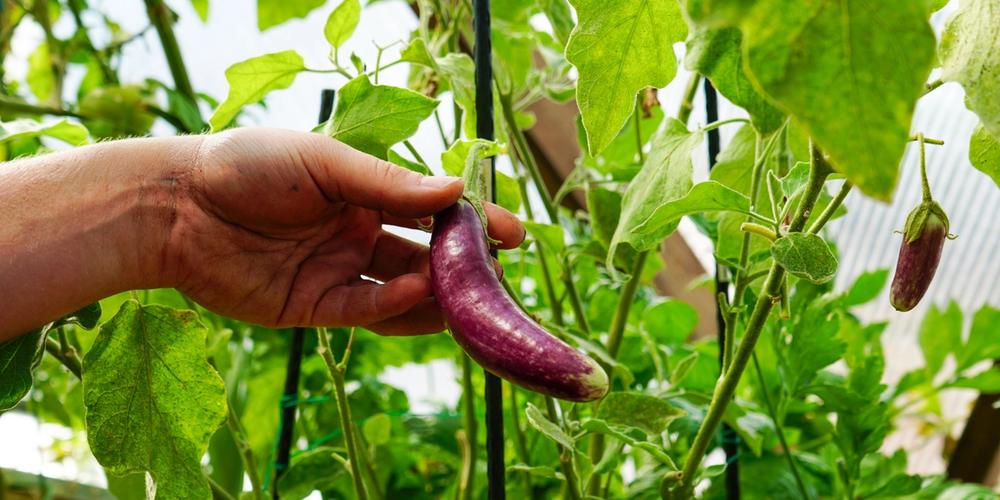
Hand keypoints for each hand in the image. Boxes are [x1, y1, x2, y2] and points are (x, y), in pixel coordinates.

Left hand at [165, 128, 523, 334]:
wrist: (174, 207)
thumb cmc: (247, 167)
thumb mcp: (323, 163)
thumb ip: (387, 183)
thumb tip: (454, 193)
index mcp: (363, 193)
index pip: (429, 211)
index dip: (471, 222)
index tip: (512, 234)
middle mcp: (357, 234)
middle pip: (423, 256)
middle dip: (461, 268)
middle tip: (496, 278)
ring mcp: (338, 273)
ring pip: (400, 292)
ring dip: (435, 295)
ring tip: (469, 299)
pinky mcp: (313, 308)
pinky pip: (364, 311)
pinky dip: (394, 307)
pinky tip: (420, 295)